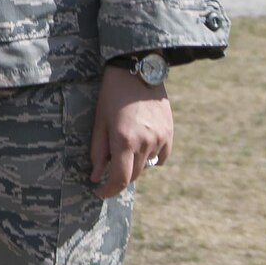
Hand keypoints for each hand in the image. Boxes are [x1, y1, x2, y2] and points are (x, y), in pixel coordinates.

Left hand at [90, 65, 172, 199]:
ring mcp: (160, 140)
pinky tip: (140, 144)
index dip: (109, 190)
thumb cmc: (112, 95)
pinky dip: (150, 158)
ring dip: (134, 164)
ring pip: (146, 166)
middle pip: (133, 175)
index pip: (120, 179)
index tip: (99, 192)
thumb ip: (98, 151)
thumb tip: (96, 176)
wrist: (138, 72)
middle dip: (119, 176)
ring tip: (123, 145)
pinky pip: (160, 158)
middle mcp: (145, 143)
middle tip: (107, 167)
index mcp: (124, 140)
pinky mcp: (170, 135)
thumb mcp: (99, 121)